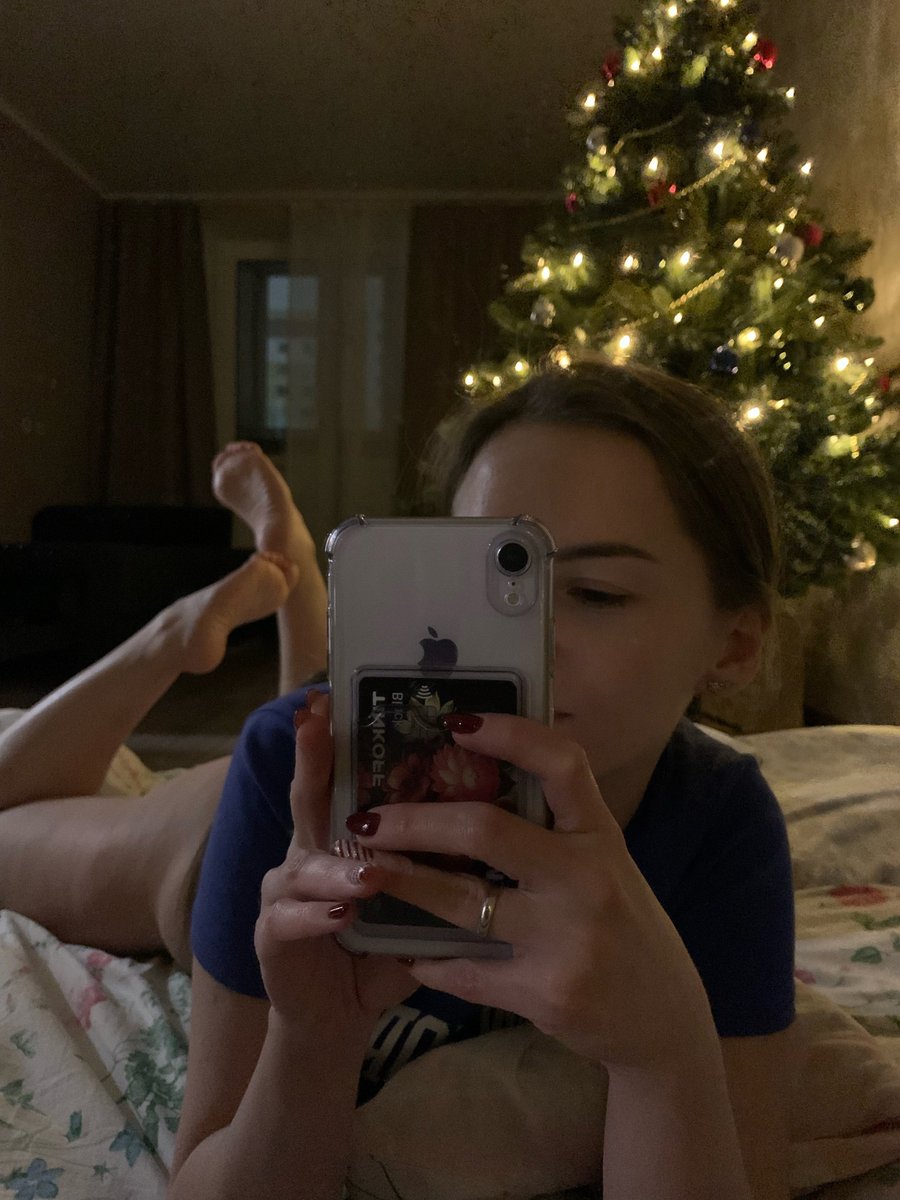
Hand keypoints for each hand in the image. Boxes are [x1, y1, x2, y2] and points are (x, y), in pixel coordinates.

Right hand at [254, 692, 416, 1030]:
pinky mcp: (271, 937)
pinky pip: (289, 920)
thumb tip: (502, 807)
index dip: (337, 736)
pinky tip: (343, 912)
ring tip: (370, 870)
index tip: (335, 695)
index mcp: (344, 834)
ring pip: (303, 863)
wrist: (337, 1014)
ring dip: (337, 864)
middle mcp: (308, 851)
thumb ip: (441, 857)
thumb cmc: (383, 945)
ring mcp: (283, 892)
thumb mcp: (417, 895)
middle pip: (309, 796)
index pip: (344, 776)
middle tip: (316, 721)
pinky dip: (317, 915)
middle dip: (311, 757)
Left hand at [347, 714, 715, 1071]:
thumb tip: (473, 782)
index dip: (510, 734)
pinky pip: (464, 970)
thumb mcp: (604, 866)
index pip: (562, 764)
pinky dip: (425, 959)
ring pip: (460, 902)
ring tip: (362, 871)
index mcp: (601, 838)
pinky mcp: (546, 994)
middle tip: (367, 820)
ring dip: (403, 883)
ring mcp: (567, 940)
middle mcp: (587, 880)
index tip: (456, 722)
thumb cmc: (624, 929)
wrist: (663, 1021)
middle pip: (485, 830)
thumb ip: (556, 831)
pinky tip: (400, 948)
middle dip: (413, 822)